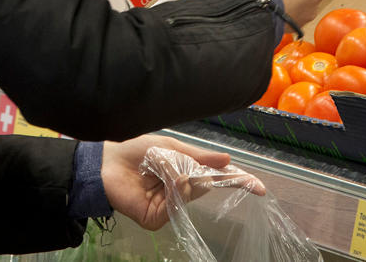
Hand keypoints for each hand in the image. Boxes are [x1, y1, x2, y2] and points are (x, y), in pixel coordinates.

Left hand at [100, 135, 263, 230]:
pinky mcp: (156, 218)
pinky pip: (174, 204)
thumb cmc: (135, 149)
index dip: (238, 182)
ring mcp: (169, 207)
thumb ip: (199, 157)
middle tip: (171, 159)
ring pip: (190, 193)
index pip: (217, 180)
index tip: (260, 188)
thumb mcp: (171, 147)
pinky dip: (170, 188)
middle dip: (195, 169)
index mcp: (185, 173)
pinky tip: (157, 181)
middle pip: (205, 185)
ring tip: (157, 166)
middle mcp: (180, 192)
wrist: (105, 161)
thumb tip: (227, 161)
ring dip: (178, 175)